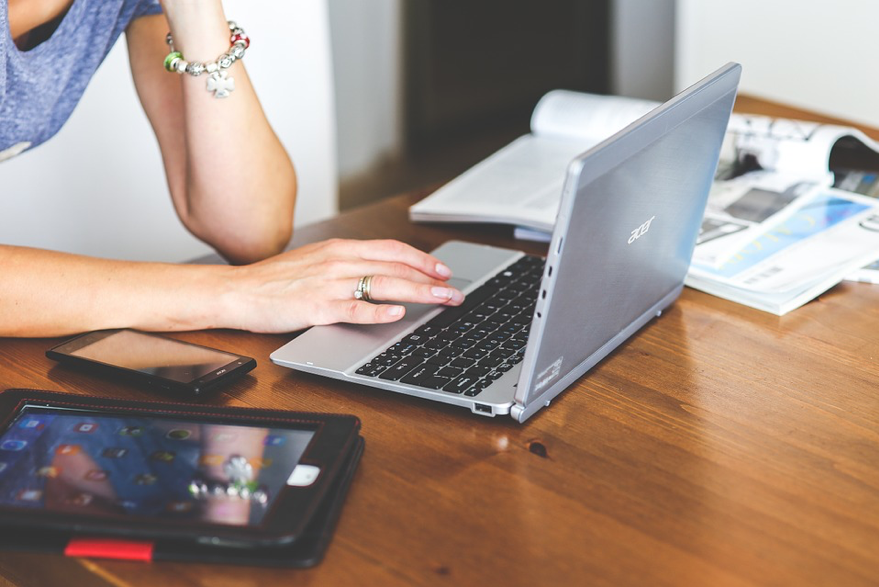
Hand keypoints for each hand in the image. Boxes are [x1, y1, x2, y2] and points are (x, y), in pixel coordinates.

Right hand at [222, 239, 463, 332]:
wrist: (238, 291)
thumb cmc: (276, 280)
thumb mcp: (317, 262)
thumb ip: (348, 265)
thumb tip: (381, 273)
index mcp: (340, 249)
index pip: (392, 250)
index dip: (422, 260)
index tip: (443, 271)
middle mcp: (339, 261)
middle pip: (395, 267)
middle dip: (430, 280)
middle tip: (454, 292)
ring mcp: (329, 284)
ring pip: (383, 284)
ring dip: (418, 293)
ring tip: (441, 301)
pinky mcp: (317, 307)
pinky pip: (353, 308)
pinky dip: (378, 311)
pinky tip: (397, 314)